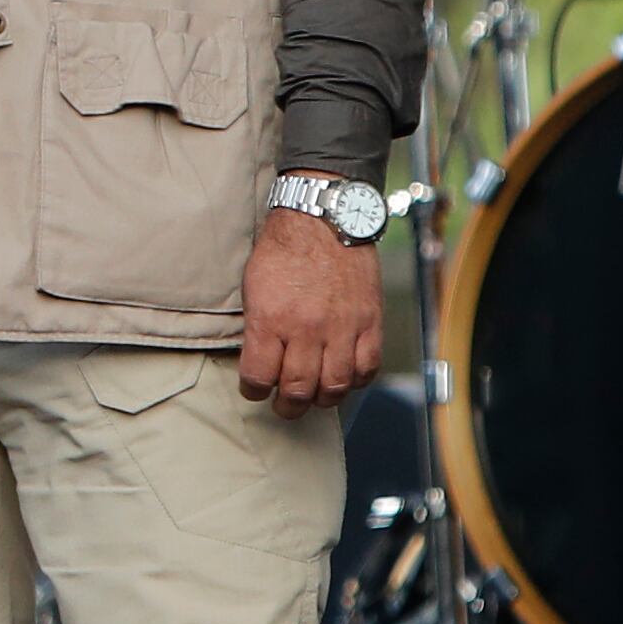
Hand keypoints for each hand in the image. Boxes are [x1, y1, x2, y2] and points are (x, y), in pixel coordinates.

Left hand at [237, 202, 380, 412]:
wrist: (323, 217)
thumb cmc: (282, 249)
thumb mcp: (253, 286)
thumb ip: (258, 328)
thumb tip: (261, 363)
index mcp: (271, 319)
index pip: (259, 377)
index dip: (254, 391)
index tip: (256, 390)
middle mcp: (306, 328)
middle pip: (298, 390)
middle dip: (287, 406)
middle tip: (285, 406)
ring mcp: (342, 326)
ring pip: (335, 387)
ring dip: (322, 399)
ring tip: (314, 396)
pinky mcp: (369, 321)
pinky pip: (367, 367)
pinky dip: (356, 380)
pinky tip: (345, 377)